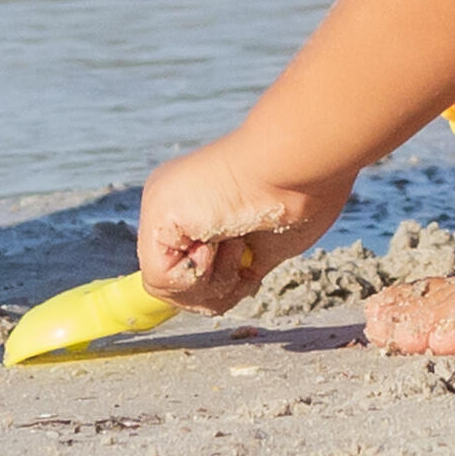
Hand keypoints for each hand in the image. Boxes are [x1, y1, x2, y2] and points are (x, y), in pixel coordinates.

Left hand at [135, 127, 351, 315]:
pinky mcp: (156, 213)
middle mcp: (172, 201)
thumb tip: (227, 292)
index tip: (249, 271)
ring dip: (212, 282)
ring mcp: (160, 205)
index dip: (220, 287)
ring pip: (165, 289)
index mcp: (196, 203)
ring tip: (236, 241)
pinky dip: (196, 277)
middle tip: (243, 253)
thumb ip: (237, 266)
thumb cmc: (297, 194)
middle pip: (174, 285)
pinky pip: (158, 279)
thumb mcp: (263, 244)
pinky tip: (218, 239)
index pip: (188, 270)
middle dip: (215, 290)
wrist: (298, 163)